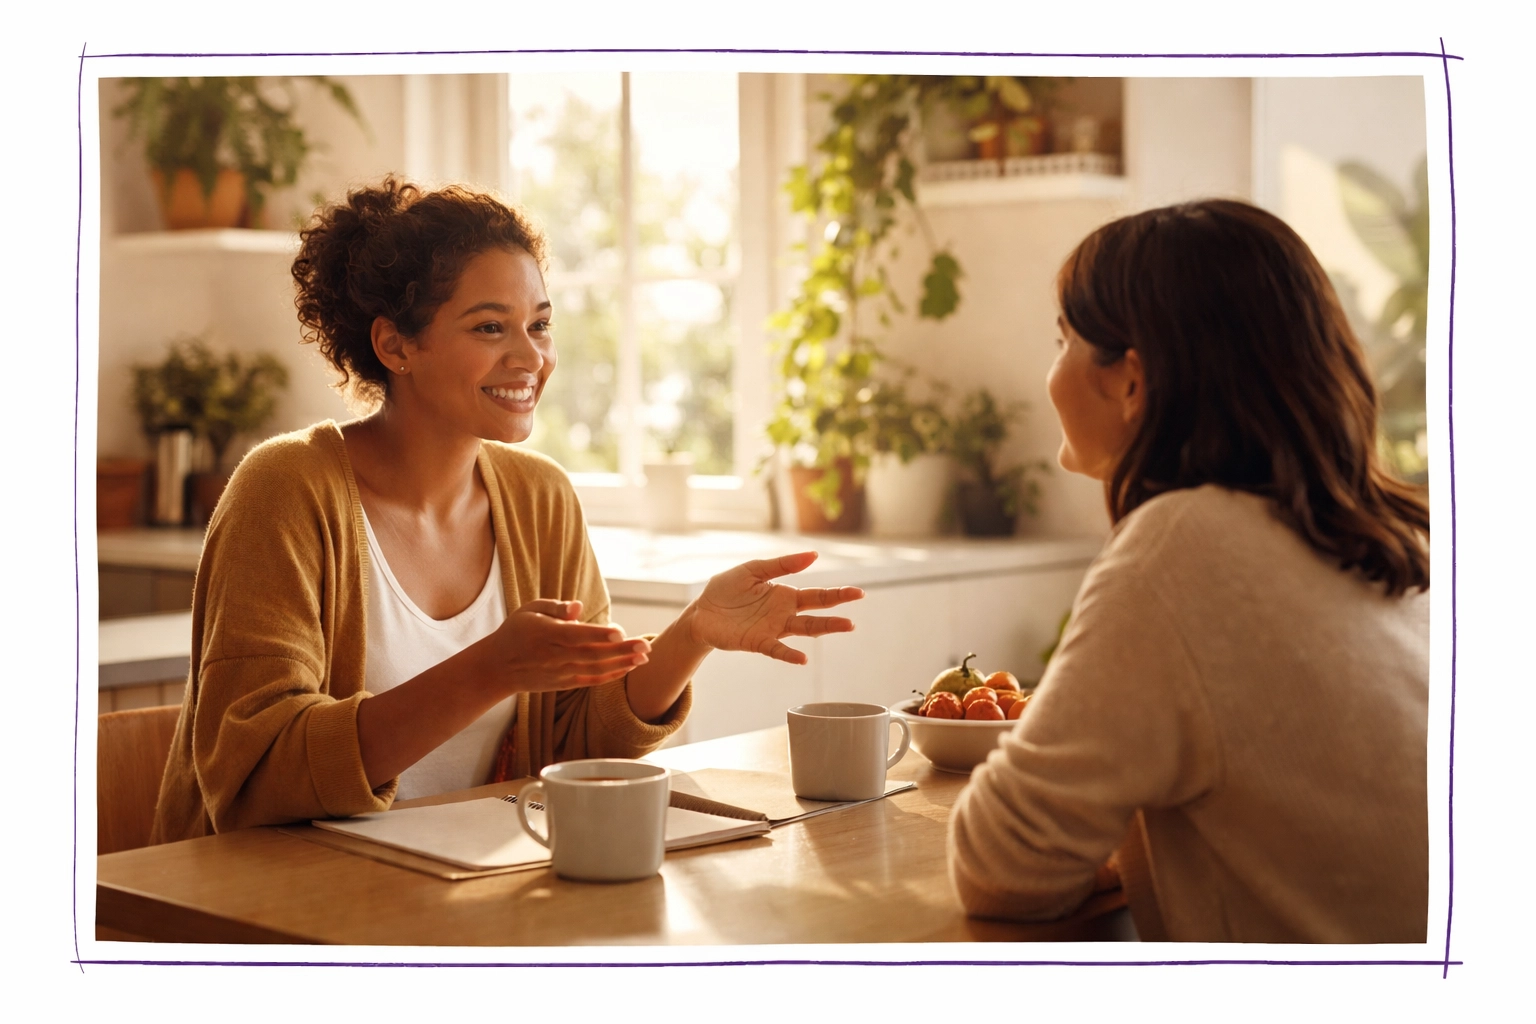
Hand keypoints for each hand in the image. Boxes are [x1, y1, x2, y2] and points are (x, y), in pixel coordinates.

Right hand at [480, 599, 650, 693]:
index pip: (576, 636)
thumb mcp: (529, 610)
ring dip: (622, 663)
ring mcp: (562, 672)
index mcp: (547, 635)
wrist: (499, 667)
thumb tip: (578, 607)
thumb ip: (555, 608)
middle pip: (592, 654)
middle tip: (646, 645)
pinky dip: (611, 675)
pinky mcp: (565, 683)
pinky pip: (592, 680)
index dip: (598, 635)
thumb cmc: (517, 631)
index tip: (619, 632)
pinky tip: (629, 667)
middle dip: (621, 650)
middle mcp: (556, 656)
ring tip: (645, 656)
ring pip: (596, 669)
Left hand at [686, 551, 864, 664]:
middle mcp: (783, 614)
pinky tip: (802, 658)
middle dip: (838, 610)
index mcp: (785, 595)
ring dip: (825, 628)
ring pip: (804, 630)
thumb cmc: (726, 590)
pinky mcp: (757, 642)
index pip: (817, 595)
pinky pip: (777, 649)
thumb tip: (814, 555)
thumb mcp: (753, 570)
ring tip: (846, 625)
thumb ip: (782, 565)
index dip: (838, 594)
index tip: (858, 592)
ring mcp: (773, 629)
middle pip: (817, 613)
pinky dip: (789, 654)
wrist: (701, 612)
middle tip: (858, 609)